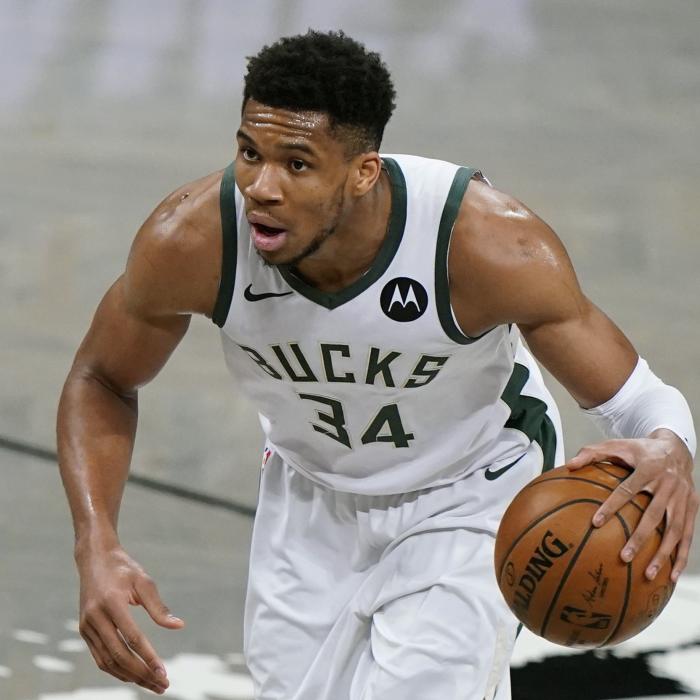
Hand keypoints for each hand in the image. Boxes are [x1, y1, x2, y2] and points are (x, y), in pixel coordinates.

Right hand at [77, 544, 183, 693]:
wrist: (95, 559)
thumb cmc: (124, 569)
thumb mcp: (144, 581)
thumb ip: (159, 607)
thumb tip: (178, 626)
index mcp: (111, 602)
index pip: (132, 637)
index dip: (148, 657)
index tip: (163, 672)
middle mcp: (95, 617)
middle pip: (119, 655)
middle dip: (141, 673)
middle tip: (162, 684)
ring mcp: (87, 625)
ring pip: (107, 661)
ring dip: (130, 676)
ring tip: (151, 684)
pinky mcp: (84, 630)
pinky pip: (100, 657)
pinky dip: (116, 669)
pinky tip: (133, 675)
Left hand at [567, 429, 697, 582]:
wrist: (677, 448)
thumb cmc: (639, 450)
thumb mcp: (617, 445)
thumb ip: (592, 453)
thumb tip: (568, 464)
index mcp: (648, 469)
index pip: (627, 490)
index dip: (611, 506)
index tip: (595, 523)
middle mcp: (668, 485)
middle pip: (654, 516)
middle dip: (640, 538)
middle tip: (624, 557)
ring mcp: (683, 498)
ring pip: (674, 530)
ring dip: (663, 554)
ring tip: (648, 574)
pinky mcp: (692, 507)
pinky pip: (688, 535)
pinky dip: (680, 556)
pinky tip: (671, 576)